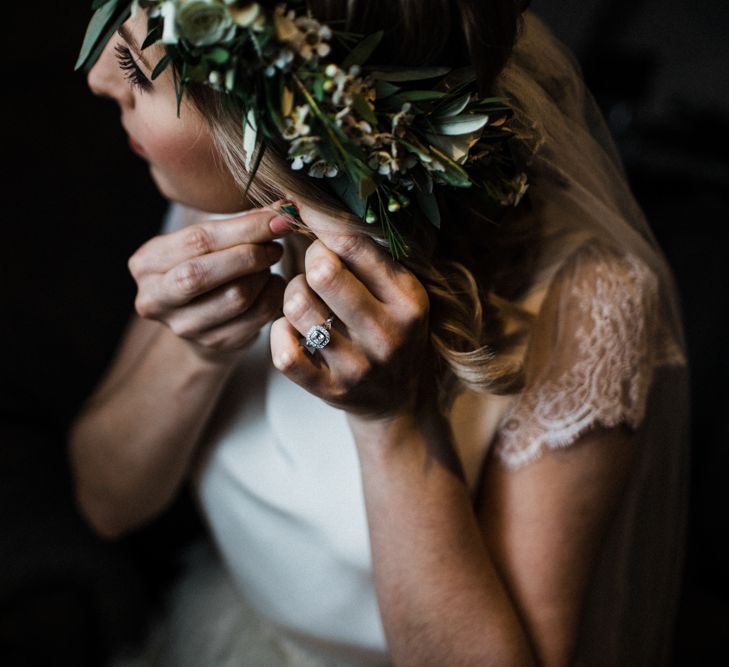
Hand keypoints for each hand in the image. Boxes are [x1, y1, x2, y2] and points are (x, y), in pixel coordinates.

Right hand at [128, 207, 290, 362]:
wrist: (202, 318)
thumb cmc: (206, 266)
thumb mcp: (208, 242)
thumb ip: (240, 224)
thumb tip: (280, 210)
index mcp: (146, 263)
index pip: (197, 240)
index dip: (244, 228)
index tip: (278, 219)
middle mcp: (155, 299)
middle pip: (204, 274)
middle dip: (249, 255)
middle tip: (275, 245)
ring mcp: (184, 327)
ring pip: (235, 298)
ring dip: (262, 276)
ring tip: (269, 264)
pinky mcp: (214, 344)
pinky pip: (256, 317)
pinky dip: (273, 295)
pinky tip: (273, 284)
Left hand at [270, 201, 430, 421]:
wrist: (398, 400)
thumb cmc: (392, 330)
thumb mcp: (399, 293)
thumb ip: (366, 256)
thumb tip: (309, 207)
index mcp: (409, 300)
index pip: (354, 244)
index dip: (323, 230)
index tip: (315, 229)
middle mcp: (387, 334)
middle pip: (323, 273)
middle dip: (309, 261)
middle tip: (315, 268)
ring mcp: (358, 366)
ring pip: (298, 308)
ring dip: (292, 295)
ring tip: (304, 298)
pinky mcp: (330, 389)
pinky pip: (284, 352)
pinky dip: (280, 332)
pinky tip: (291, 328)